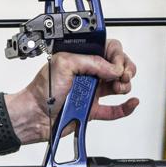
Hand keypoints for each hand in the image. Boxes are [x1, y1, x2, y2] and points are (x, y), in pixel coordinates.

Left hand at [10, 39, 138, 142]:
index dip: (117, 56)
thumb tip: (113, 68)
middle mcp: (88, 73)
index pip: (107, 51)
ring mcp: (91, 91)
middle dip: (125, 69)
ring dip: (124, 86)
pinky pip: (114, 109)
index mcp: (81, 59)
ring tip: (119, 88)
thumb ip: (91, 62)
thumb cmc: (41, 90)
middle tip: (123, 75)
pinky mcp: (92, 109)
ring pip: (118, 86)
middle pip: (117, 67)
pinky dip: (126, 107)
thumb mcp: (63, 64)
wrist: (34, 116)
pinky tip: (131, 102)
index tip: (117, 64)